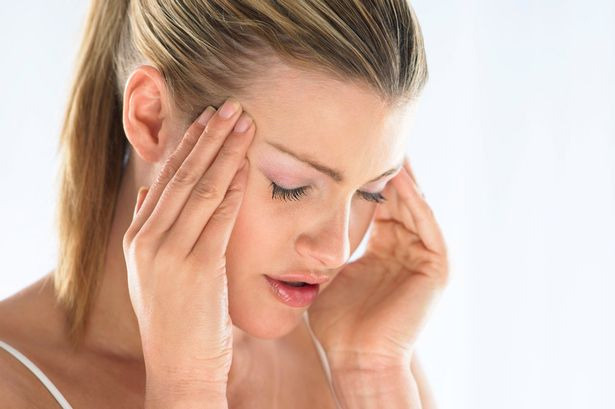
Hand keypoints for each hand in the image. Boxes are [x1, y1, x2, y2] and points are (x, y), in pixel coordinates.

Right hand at [122, 98, 254, 397]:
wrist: (180, 364)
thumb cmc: (175, 317)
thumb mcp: (151, 271)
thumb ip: (150, 229)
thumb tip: (149, 193)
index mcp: (138, 237)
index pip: (166, 179)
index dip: (188, 144)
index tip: (206, 118)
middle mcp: (149, 240)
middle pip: (184, 175)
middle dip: (209, 136)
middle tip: (231, 106)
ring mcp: (171, 252)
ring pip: (202, 189)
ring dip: (226, 152)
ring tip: (244, 124)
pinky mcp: (199, 267)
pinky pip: (220, 217)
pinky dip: (234, 187)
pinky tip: (246, 165)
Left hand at [307, 156, 448, 370]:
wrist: (357, 358)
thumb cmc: (337, 323)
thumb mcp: (329, 273)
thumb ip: (324, 245)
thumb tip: (297, 218)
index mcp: (385, 250)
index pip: (376, 204)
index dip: (362, 178)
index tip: (345, 150)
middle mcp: (407, 248)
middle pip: (397, 198)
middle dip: (382, 168)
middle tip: (368, 134)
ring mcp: (425, 256)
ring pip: (412, 204)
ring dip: (398, 175)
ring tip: (383, 143)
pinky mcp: (438, 264)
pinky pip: (425, 220)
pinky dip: (412, 197)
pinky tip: (396, 173)